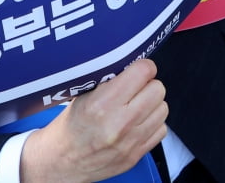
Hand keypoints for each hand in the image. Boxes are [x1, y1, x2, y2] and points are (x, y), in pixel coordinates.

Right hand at [20, 59, 167, 182]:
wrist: (61, 162)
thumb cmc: (71, 126)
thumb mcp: (83, 94)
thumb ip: (111, 78)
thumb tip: (134, 62)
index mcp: (103, 103)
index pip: (143, 71)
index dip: (142, 67)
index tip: (136, 70)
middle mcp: (120, 123)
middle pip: (158, 89)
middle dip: (148, 86)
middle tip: (134, 90)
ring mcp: (131, 141)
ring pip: (163, 108)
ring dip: (152, 105)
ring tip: (135, 107)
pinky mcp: (137, 155)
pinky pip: (161, 129)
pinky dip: (152, 124)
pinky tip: (137, 124)